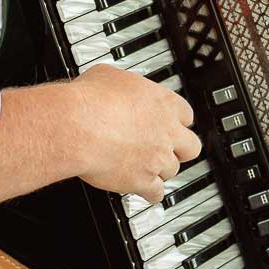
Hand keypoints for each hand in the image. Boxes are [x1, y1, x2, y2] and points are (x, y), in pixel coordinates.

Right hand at [71, 63, 201, 204]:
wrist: (78, 127)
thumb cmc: (90, 100)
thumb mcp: (108, 75)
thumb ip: (123, 86)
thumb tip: (113, 85)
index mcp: (163, 103)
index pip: (186, 115)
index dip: (176, 121)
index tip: (170, 123)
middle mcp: (166, 132)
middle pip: (191, 147)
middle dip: (180, 149)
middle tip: (168, 148)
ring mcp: (157, 158)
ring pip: (173, 171)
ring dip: (161, 169)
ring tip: (148, 167)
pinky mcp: (142, 181)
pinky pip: (156, 193)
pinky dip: (151, 193)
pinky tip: (145, 190)